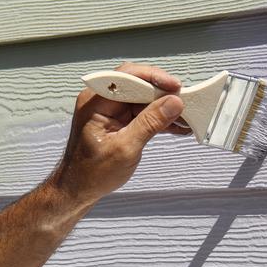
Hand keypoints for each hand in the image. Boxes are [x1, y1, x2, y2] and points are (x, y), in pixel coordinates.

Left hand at [49, 62, 188, 204]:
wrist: (79, 190)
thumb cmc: (92, 173)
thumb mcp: (125, 148)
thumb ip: (149, 123)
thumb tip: (173, 103)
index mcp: (95, 102)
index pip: (128, 76)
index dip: (154, 78)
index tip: (175, 87)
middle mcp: (102, 101)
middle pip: (138, 85)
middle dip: (163, 94)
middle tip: (187, 102)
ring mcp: (111, 111)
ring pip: (143, 99)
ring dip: (165, 108)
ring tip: (187, 117)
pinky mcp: (119, 122)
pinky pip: (143, 113)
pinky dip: (159, 119)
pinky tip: (177, 126)